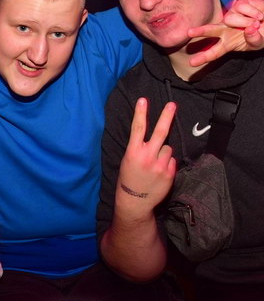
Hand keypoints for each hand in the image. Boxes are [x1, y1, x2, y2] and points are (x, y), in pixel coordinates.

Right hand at [116, 98, 176, 219]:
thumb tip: (154, 136)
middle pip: (160, 132)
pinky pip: (171, 160)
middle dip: (166, 117)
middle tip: (172, 105)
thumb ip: (140, 148)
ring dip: (163, 152)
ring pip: (167, 148)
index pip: (138, 128)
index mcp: (133, 152)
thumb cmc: (128, 178)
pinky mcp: (170, 173)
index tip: (143, 100)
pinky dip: (167, 163)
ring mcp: (160, 165)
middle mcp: (147, 156)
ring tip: (154, 164)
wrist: (135, 201)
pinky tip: (159, 172)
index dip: (140, 113)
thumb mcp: (128, 160)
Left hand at [189, 0, 263, 66]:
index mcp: (228, 44)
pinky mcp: (238, 5)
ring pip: (231, 19)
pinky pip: (243, 9)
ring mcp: (230, 17)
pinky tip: (258, 15)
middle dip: (200, 31)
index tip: (192, 63)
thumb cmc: (261, 34)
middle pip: (211, 31)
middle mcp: (225, 30)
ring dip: (246, 22)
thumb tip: (249, 30)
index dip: (204, 57)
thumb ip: (254, 40)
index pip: (214, 52)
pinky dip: (254, 13)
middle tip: (189, 32)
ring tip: (257, 23)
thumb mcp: (258, 43)